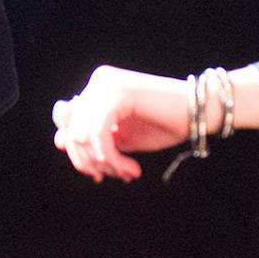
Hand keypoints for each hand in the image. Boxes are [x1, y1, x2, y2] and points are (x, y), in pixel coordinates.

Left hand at [51, 66, 191, 181]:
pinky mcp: (118, 93)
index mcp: (96, 89)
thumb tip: (60, 140)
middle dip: (92, 162)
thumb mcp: (120, 137)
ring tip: (127, 172)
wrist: (198, 113)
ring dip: (104, 163)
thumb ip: (92, 138)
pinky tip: (130, 168)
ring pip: (83, 136)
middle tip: (118, 175)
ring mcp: (106, 84)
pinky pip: (98, 134)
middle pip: (73, 133)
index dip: (80, 154)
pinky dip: (110, 157)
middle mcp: (98, 81)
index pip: (69, 126)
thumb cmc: (163, 124)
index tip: (99, 174)